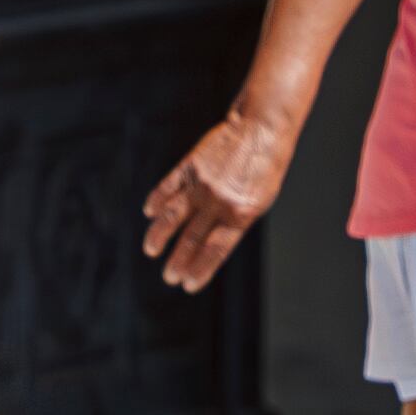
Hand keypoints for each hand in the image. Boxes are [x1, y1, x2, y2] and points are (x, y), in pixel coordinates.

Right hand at [139, 112, 279, 293]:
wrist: (262, 129)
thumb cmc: (265, 167)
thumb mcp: (260, 199)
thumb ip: (236, 220)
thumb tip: (210, 241)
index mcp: (241, 214)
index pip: (216, 251)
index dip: (200, 270)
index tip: (188, 285)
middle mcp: (219, 202)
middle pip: (192, 239)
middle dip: (178, 261)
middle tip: (169, 277)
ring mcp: (202, 184)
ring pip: (173, 216)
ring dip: (159, 236)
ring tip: (150, 250)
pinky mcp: (190, 166)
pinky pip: (167, 187)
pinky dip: (157, 201)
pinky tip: (150, 213)